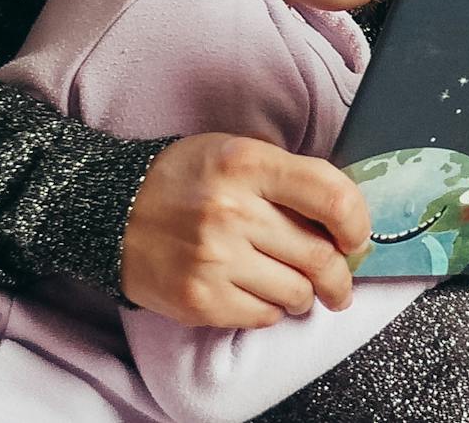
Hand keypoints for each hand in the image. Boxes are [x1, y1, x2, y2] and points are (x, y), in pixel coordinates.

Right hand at [120, 134, 371, 327]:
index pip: (331, 196)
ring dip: (305, 294)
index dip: (358, 222)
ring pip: (296, 293)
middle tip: (341, 283)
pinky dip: (271, 309)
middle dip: (341, 276)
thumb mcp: (236, 151)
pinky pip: (263, 316)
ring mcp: (214, 260)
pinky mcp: (200, 300)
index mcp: (248, 165)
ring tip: (295, 286)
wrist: (110, 211)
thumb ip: (290, 178)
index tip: (357, 237)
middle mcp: (233, 212)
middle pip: (320, 256)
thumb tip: (345, 220)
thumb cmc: (185, 179)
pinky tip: (258, 291)